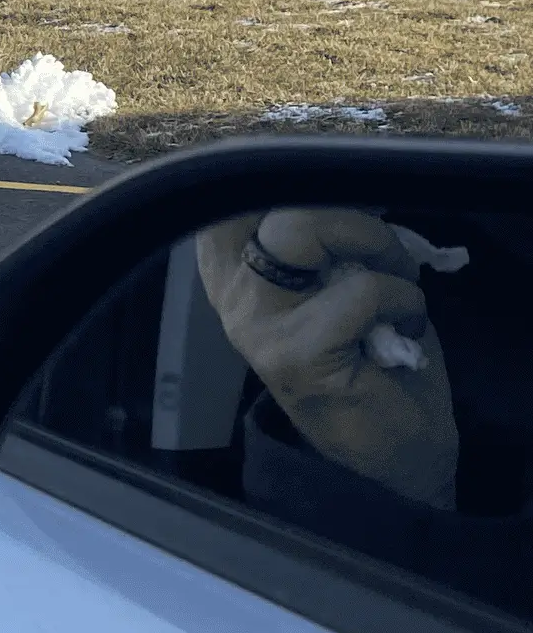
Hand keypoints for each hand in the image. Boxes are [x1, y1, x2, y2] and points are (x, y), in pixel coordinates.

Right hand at [195, 208, 457, 507]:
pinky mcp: (295, 356)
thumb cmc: (375, 364)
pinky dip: (404, 301)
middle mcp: (231, 295)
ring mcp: (256, 326)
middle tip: (383, 254)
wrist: (398, 455)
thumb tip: (349, 187)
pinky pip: (361, 291)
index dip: (279, 177)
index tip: (331, 199)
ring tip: (397, 288)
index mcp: (234, 275)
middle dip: (348, 213)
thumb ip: (326, 244)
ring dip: (376, 247)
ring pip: (303, 229)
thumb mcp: (339, 288)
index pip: (227, 196)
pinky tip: (406, 331)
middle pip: (268, 196)